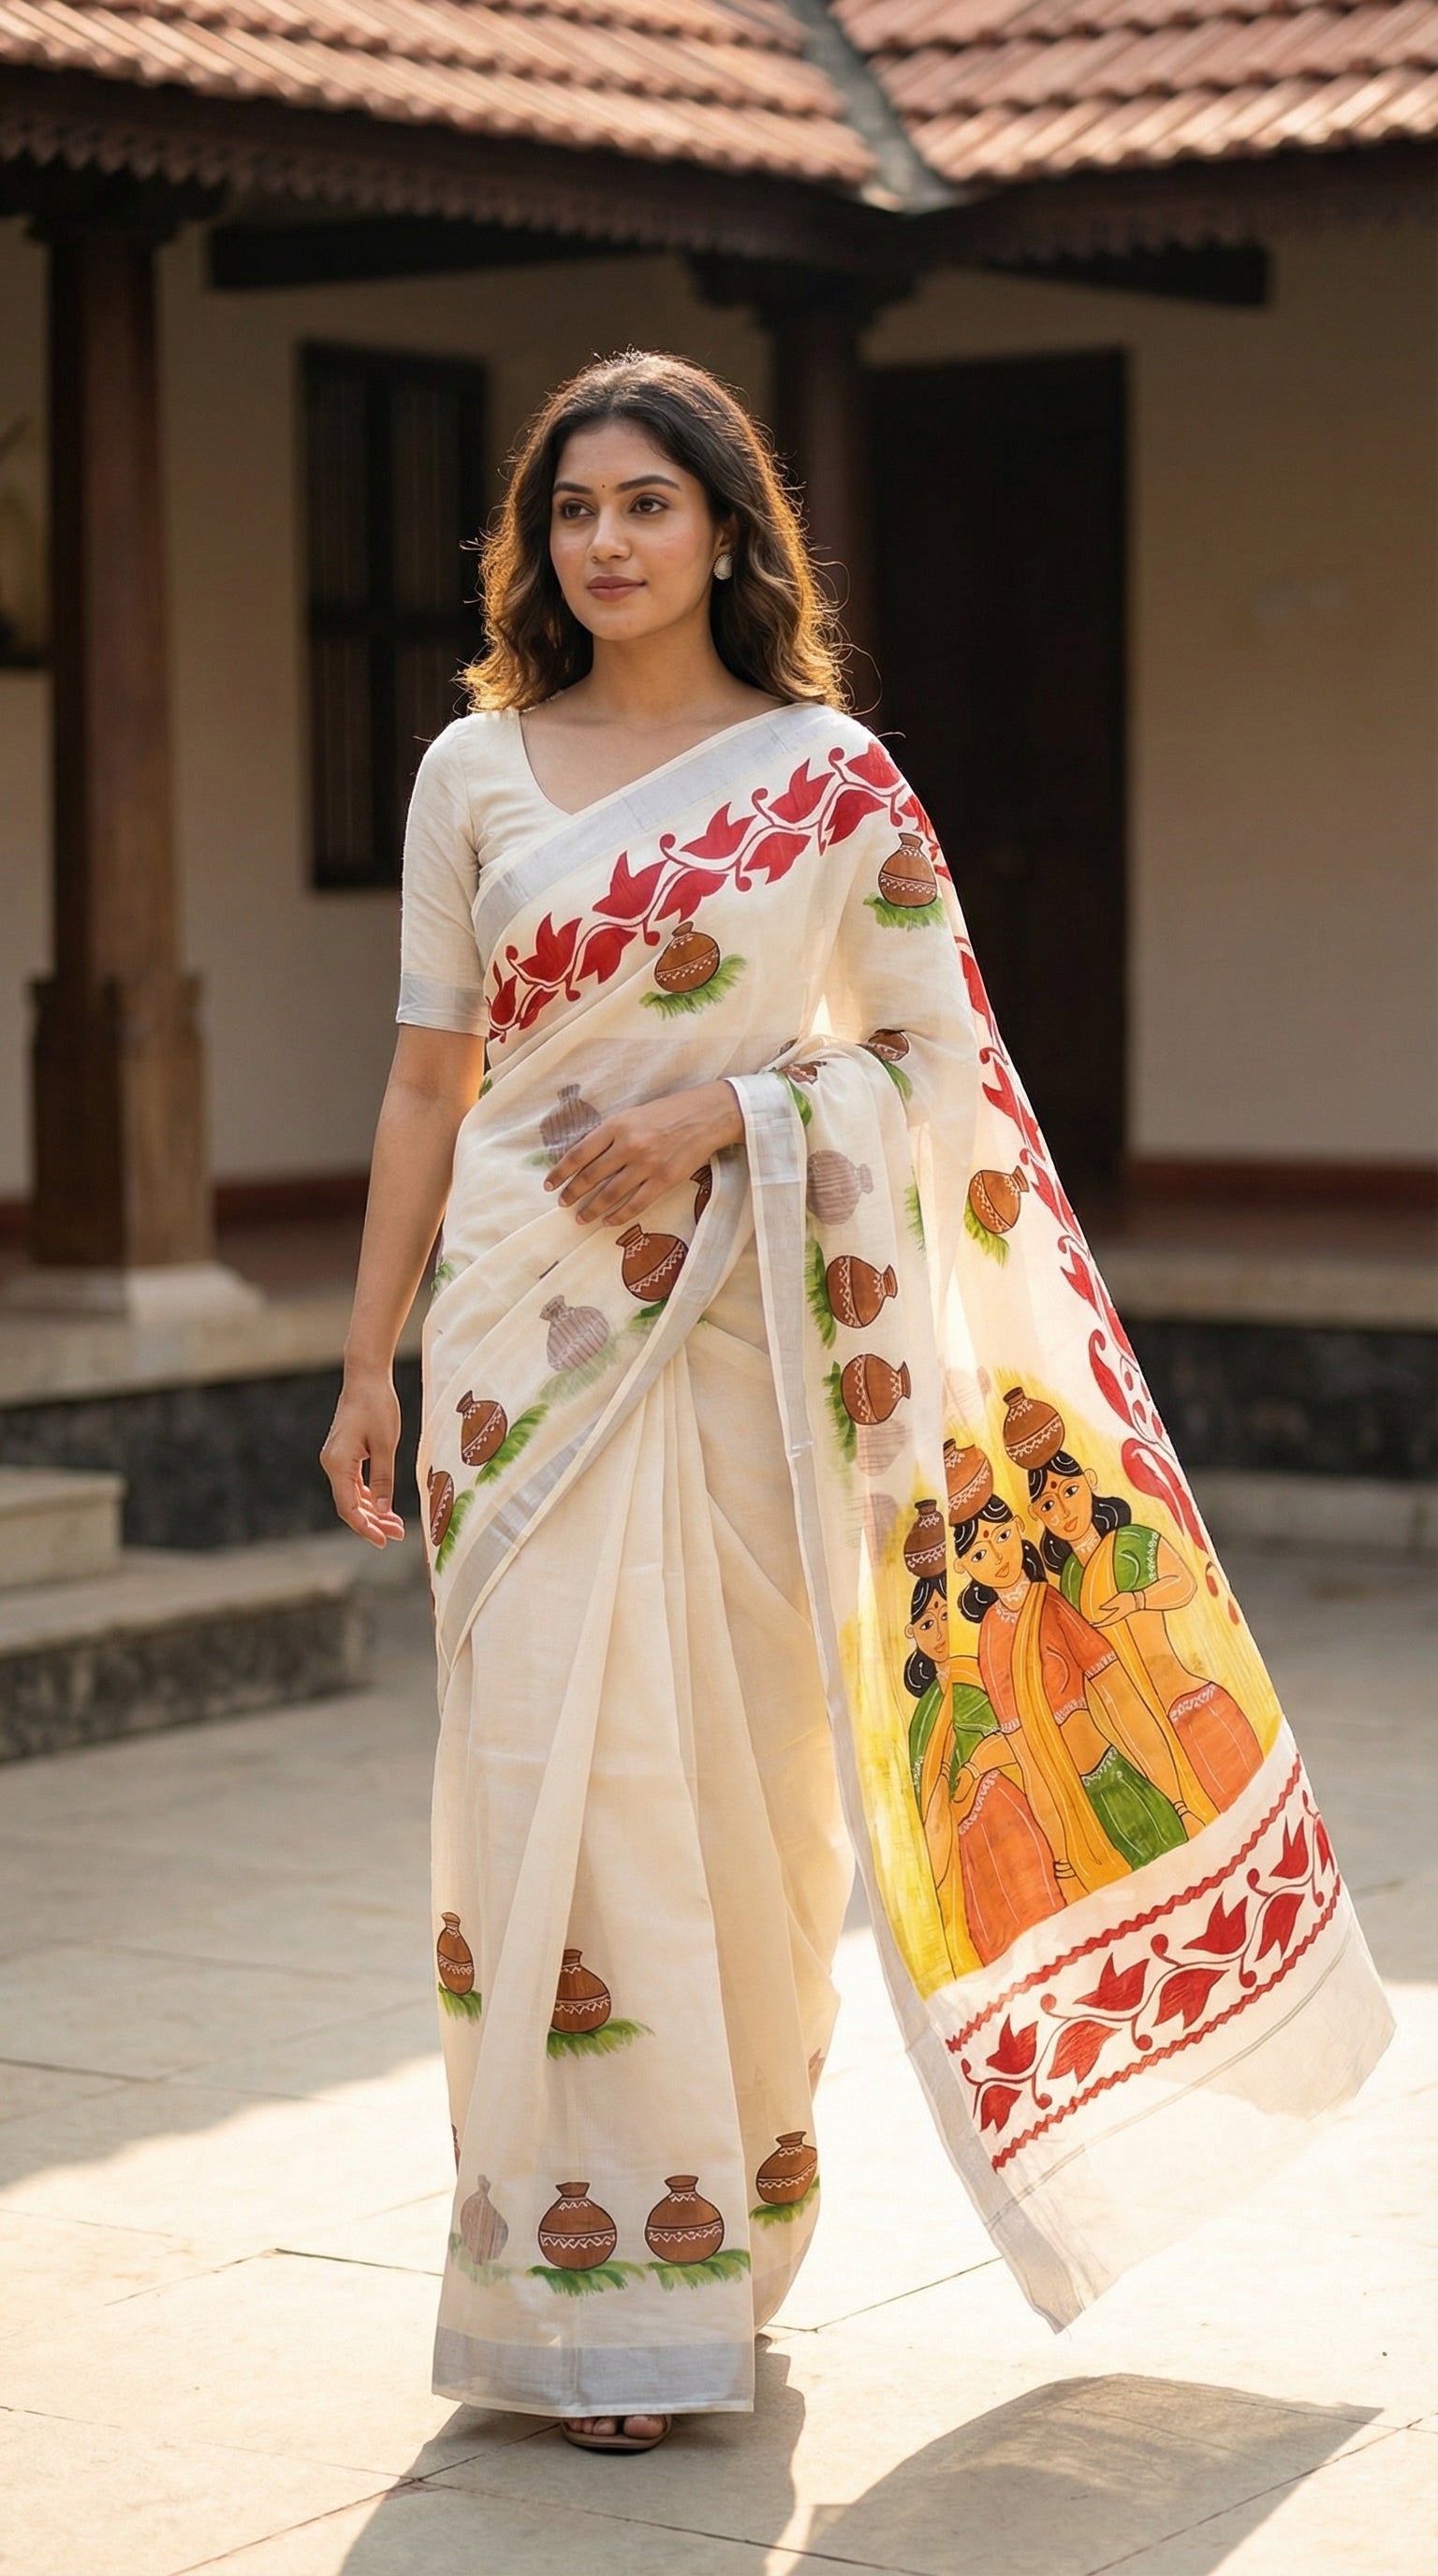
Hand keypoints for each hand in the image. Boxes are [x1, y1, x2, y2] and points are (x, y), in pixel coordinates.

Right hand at [321, 1366, 406, 1547]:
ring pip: (352, 1497)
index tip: (384, 1541)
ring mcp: (336, 1460)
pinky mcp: (344, 1455)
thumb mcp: (386, 1445)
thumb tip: (383, 1511)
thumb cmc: (377, 1406)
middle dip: (373, 1523)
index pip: (348, 1508)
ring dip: (372, 1512)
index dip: (366, 1528)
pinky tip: (385, 1506)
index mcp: (338, 1464)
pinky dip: (369, 1497)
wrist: (366, 1378)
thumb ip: (384, 1479)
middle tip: (398, 1535)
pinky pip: (354, 1484)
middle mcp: (332, 1464)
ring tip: (396, 1525)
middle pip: (349, 1506)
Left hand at [544, 1081, 742, 1227]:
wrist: (706, 1115)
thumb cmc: (668, 1112)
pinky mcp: (665, 1180)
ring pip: (610, 1194)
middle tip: (562, 1204)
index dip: (561, 1172)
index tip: (549, 1184)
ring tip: (580, 1218)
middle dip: (572, 1193)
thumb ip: (610, 1135)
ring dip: (591, 1209)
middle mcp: (629, 1146)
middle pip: (591, 1176)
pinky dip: (619, 1216)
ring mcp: (647, 1165)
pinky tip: (607, 1222)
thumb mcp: (633, 1115)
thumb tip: (585, 1159)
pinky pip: (636, 1204)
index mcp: (617, 1126)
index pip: (579, 1153)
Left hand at [1086, 1596, 1127, 1627]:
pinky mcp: (1120, 1613)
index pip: (1105, 1621)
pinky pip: (1112, 1617)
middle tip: (1090, 1624)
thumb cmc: (1128, 1599)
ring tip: (1095, 1621)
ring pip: (1109, 1621)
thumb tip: (1100, 1608)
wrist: (1138, 1600)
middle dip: (1098, 1624)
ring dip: (1102, 1621)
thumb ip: (1109, 1605)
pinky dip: (1106, 1618)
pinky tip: (1103, 1616)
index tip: (1091, 1624)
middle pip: (1106, 1622)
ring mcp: (1119, 1616)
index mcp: (1116, 1615)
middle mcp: (1117, 1617)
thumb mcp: (1117, 1600)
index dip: (1098, 1623)